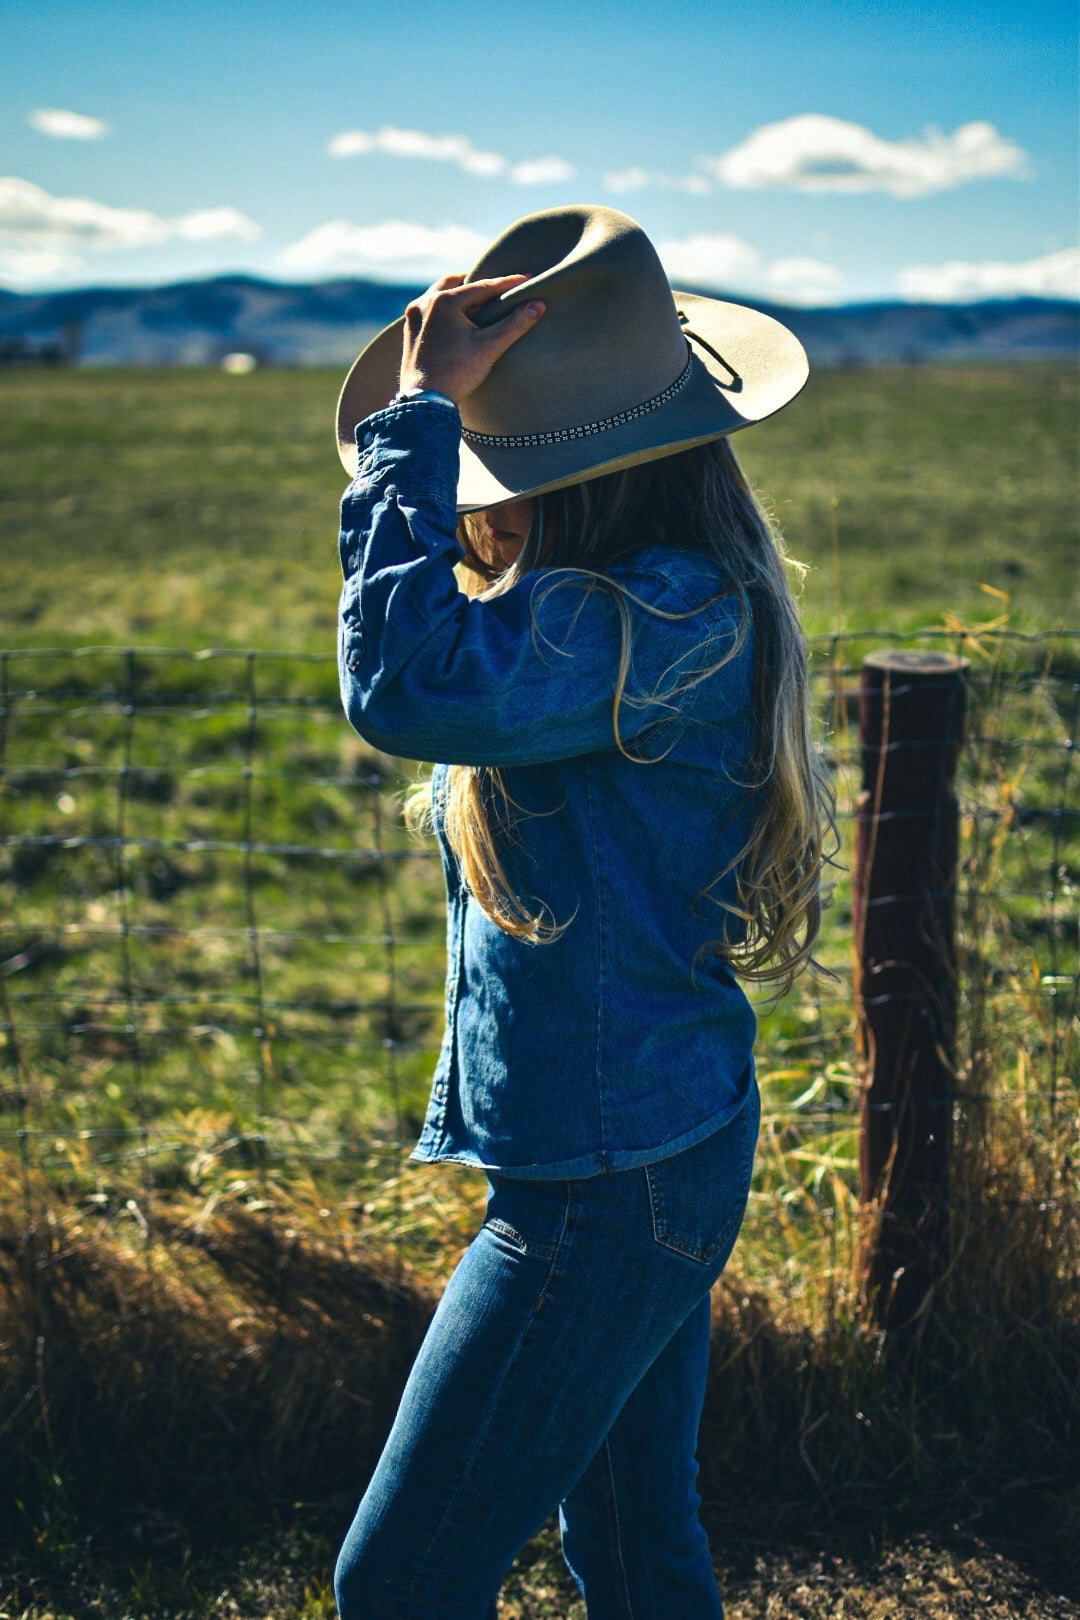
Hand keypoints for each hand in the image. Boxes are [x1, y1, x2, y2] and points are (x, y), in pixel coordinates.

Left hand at [398, 274, 544, 402]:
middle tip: (496, 286)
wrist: (424, 403)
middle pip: (456, 284)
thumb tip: (538, 304)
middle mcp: (424, 302)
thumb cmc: (457, 374)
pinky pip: (429, 310)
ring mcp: (413, 316)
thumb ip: (514, 324)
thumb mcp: (490, 347)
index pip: (482, 287)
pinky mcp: (409, 330)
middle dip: (477, 283)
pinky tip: (455, 318)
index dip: (507, 284)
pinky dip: (444, 308)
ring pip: (439, 295)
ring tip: (475, 300)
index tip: (526, 279)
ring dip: (458, 294)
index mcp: (443, 301)